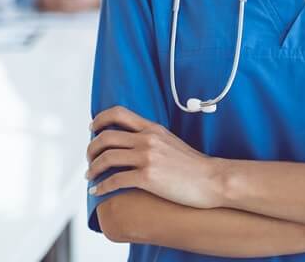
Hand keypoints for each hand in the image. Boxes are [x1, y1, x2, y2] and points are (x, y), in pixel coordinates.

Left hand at [86, 106, 223, 209]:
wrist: (214, 180)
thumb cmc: (194, 166)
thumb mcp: (171, 142)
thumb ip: (152, 138)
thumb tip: (134, 142)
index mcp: (152, 128)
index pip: (118, 113)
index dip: (100, 119)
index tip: (92, 128)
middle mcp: (147, 139)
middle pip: (106, 136)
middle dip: (92, 148)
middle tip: (89, 159)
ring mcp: (147, 158)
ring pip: (107, 157)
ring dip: (93, 168)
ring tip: (89, 177)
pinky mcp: (148, 178)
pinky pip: (116, 180)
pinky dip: (102, 186)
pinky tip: (97, 192)